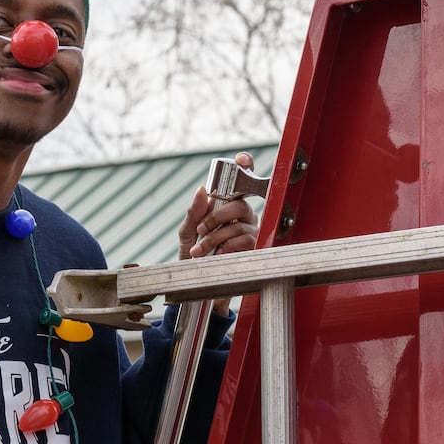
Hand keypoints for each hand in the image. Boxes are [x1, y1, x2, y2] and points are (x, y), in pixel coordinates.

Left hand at [177, 152, 259, 315]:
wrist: (199, 284)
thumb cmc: (194, 258)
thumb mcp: (187, 233)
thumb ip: (194, 212)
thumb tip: (202, 189)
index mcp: (227, 206)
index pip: (240, 182)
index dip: (245, 167)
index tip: (242, 159)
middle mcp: (244, 217)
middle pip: (239, 205)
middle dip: (215, 218)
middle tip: (201, 231)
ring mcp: (252, 232)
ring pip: (238, 226)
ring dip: (214, 240)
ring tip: (200, 252)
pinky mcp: (256, 250)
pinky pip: (243, 242)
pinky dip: (225, 249)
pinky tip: (217, 257)